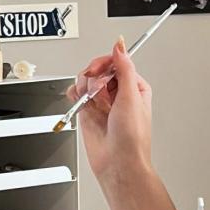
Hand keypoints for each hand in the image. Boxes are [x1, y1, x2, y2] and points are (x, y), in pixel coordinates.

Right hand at [67, 40, 152, 185]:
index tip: (97, 70)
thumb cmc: (132, 138)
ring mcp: (103, 102)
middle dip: (94, 77)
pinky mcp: (89, 112)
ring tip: (91, 100)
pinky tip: (79, 100)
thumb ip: (124, 68)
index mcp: (134, 86)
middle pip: (100, 69)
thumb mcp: (131, 97)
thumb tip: (120, 45)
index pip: (117, 62)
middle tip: (95, 89)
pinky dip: (75, 94)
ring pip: (87, 80)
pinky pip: (77, 94)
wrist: (118, 163)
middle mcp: (118, 93)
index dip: (105, 63)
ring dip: (85, 86)